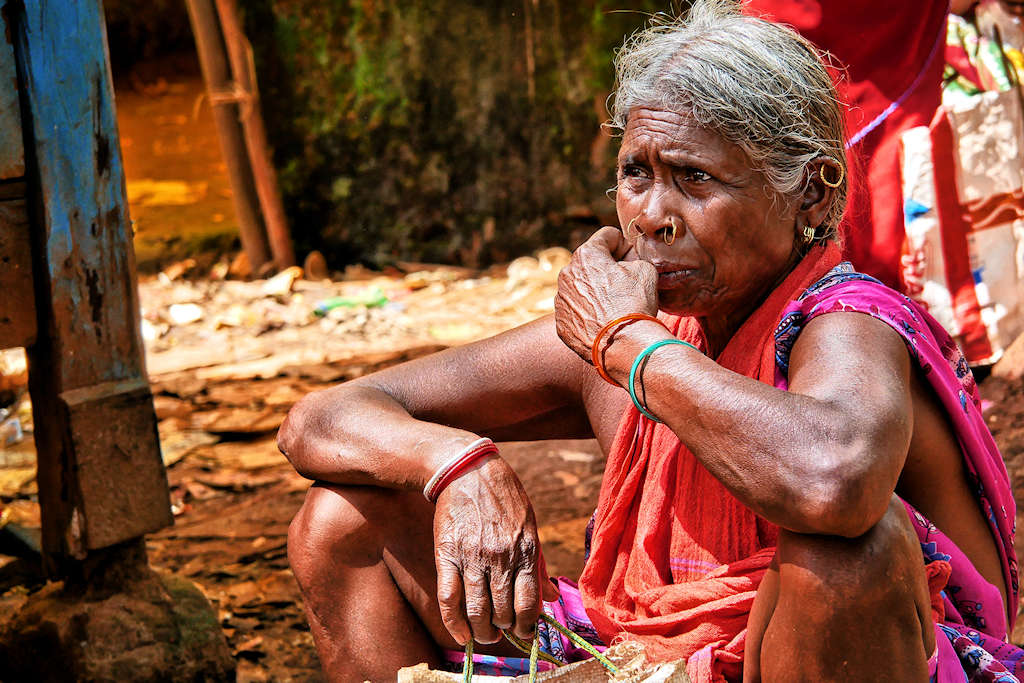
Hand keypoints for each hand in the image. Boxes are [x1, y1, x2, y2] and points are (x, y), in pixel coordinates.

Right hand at [433, 456, 558, 644]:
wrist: (468, 471)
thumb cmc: (505, 499)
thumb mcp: (530, 526)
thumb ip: (538, 564)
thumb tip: (551, 598)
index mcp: (524, 549)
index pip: (529, 602)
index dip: (528, 626)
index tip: (526, 633)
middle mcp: (499, 556)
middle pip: (503, 611)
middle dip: (505, 629)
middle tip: (503, 630)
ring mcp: (471, 557)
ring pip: (476, 610)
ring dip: (482, 631)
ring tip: (485, 634)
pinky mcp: (446, 555)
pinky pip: (448, 598)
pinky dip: (454, 623)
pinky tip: (462, 636)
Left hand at [554, 226, 658, 360]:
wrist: (623, 345)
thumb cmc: (634, 303)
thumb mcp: (645, 269)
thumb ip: (633, 259)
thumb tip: (626, 266)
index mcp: (586, 255)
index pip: (608, 236)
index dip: (625, 246)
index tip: (633, 262)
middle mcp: (567, 273)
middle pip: (591, 262)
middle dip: (607, 269)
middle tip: (626, 286)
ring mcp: (561, 299)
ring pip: (581, 287)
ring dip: (596, 292)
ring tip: (615, 308)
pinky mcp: (560, 323)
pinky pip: (576, 310)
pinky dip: (588, 313)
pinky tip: (604, 322)